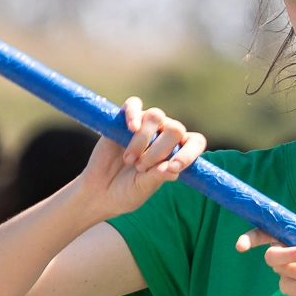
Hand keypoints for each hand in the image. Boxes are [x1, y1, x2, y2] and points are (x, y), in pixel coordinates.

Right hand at [78, 101, 205, 220]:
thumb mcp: (143, 188)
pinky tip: (131, 128)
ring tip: (129, 160)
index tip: (174, 167)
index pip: (195, 142)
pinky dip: (134, 113)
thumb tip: (171, 169)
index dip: (189, 153)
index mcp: (178, 151)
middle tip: (140, 168)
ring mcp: (145, 125)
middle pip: (175, 128)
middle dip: (159, 150)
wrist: (100, 191)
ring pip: (155, 117)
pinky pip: (134, 104)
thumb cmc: (128, 191)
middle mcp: (165, 135)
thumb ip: (157, 177)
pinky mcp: (124, 119)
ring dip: (143, 140)